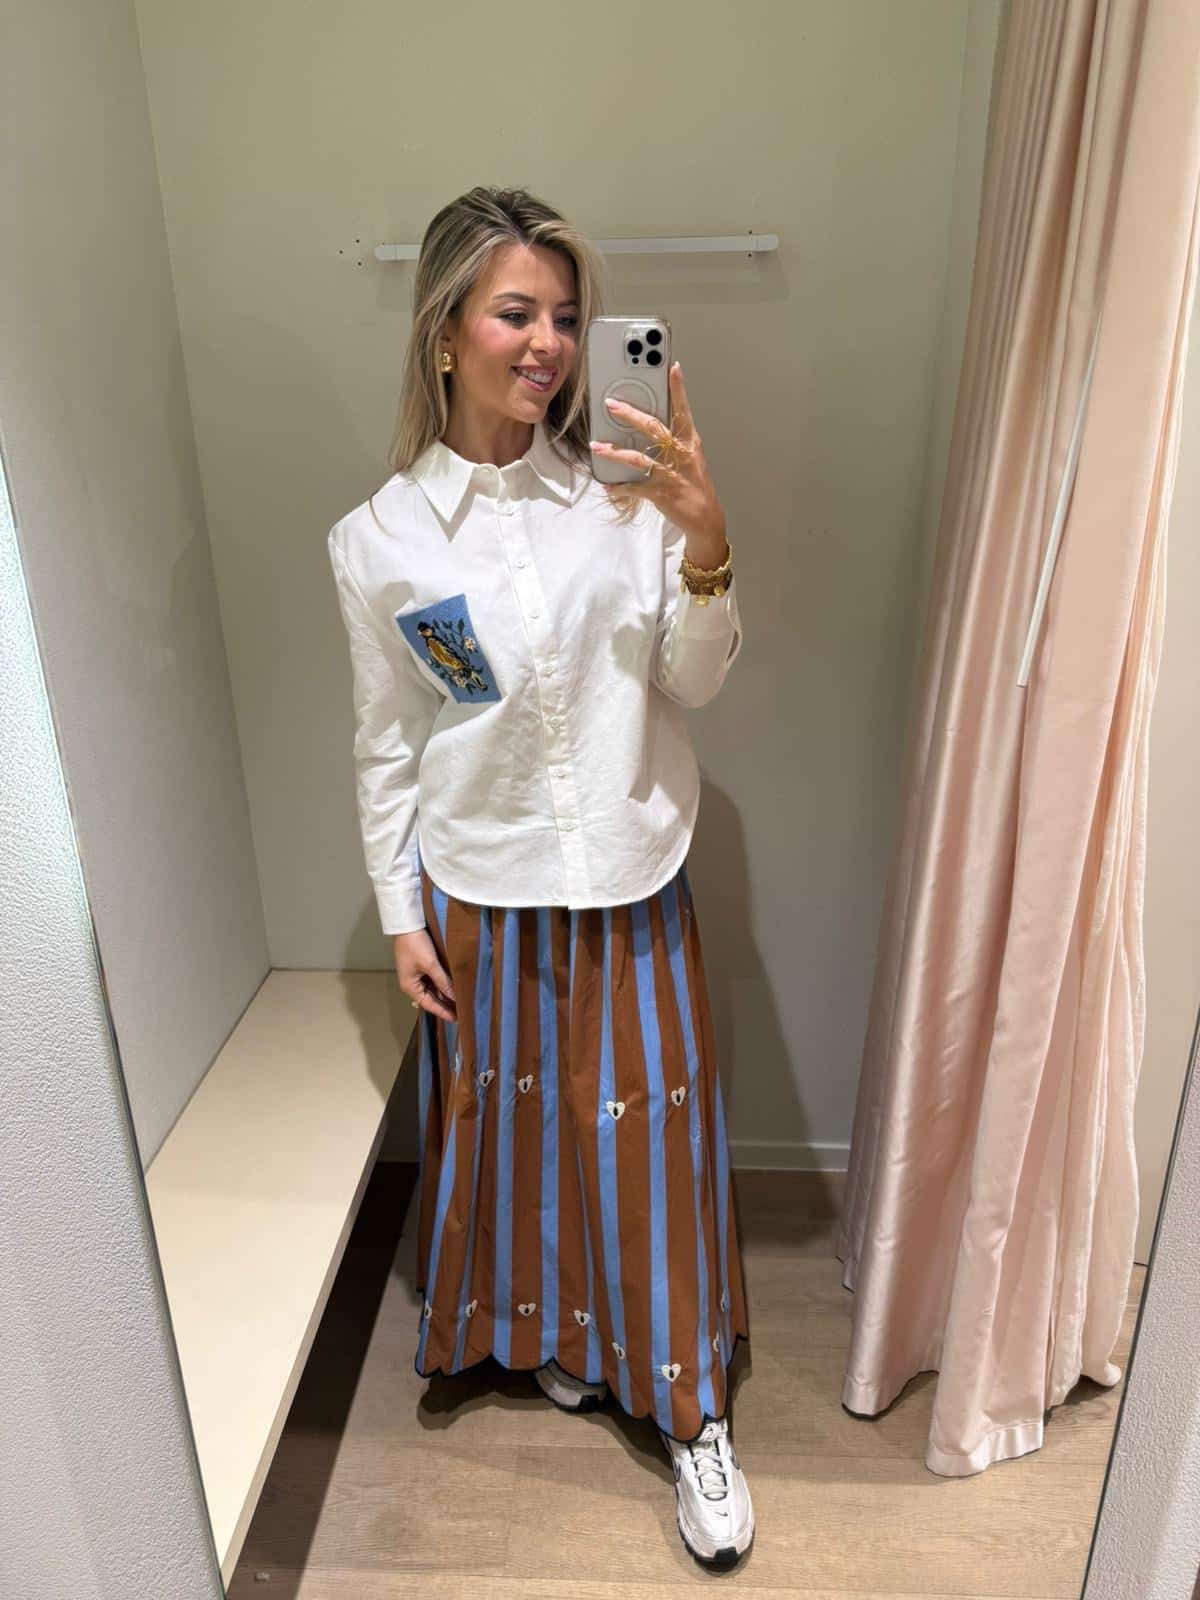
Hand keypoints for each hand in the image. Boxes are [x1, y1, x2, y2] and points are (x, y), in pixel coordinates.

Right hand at [393, 929, 455, 1021]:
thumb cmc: (416, 945)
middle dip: (445, 1005)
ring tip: (460, 1002)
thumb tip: (454, 997)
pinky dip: (442, 985)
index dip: (443, 1012)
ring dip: (444, 995)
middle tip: (462, 1012)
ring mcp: (416, 976)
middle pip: (430, 999)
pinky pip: (433, 981)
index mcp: (410, 986)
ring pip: (432, 990)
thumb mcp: (431, 964)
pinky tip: (453, 988)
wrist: (407, 925)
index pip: (429, 1005)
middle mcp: (412, 984)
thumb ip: (443, 982)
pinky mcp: (421, 967)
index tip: (456, 1019)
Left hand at [590, 361, 727, 562]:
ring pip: (640, 458)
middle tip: (611, 404)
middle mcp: (681, 454)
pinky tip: (608, 484)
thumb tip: (647, 420)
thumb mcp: (689, 455)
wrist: (705, 517)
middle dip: (631, 415)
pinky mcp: (662, 493)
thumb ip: (673, 436)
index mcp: (690, 441)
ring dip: (616, 452)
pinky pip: (636, 487)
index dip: (678, 389)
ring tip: (597, 446)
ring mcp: (671, 474)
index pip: (683, 410)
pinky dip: (620, 487)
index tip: (672, 367)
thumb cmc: (693, 482)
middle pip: (654, 429)